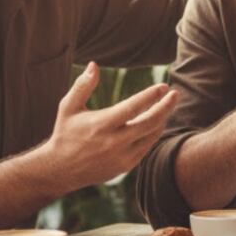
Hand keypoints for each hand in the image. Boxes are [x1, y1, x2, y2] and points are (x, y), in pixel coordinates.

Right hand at [44, 62, 178, 190]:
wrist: (60, 170)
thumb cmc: (65, 133)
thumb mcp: (68, 107)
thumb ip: (83, 85)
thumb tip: (95, 65)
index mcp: (101, 125)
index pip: (133, 107)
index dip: (151, 96)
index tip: (163, 86)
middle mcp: (114, 142)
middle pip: (150, 122)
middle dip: (166, 107)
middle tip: (175, 94)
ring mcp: (122, 156)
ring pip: (151, 136)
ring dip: (162, 119)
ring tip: (167, 105)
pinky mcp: (125, 166)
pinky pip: (146, 147)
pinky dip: (153, 134)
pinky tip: (156, 122)